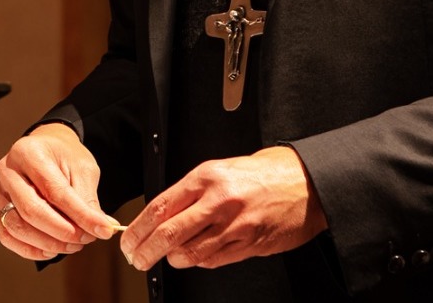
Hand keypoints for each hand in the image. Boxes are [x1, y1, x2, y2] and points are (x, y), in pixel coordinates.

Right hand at [0, 123, 123, 260]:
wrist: (46, 149)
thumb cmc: (64, 157)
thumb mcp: (82, 169)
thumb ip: (87, 200)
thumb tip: (101, 229)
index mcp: (28, 152)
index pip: (54, 191)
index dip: (80, 214)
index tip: (103, 229)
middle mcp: (7, 171)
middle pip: (31, 210)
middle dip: (63, 231)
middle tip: (87, 239)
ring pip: (17, 227)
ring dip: (48, 243)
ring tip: (74, 245)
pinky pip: (7, 236)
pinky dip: (30, 250)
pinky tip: (52, 251)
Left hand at [119, 145, 326, 270]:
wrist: (303, 184)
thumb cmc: (260, 175)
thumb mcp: (219, 171)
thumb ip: (189, 193)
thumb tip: (158, 215)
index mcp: (206, 178)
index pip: (160, 207)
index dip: (138, 228)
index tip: (128, 240)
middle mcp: (218, 201)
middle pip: (169, 233)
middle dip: (146, 250)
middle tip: (137, 258)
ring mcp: (235, 225)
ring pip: (190, 253)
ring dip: (172, 259)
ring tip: (167, 257)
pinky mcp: (249, 244)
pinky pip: (213, 260)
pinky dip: (199, 262)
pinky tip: (195, 256)